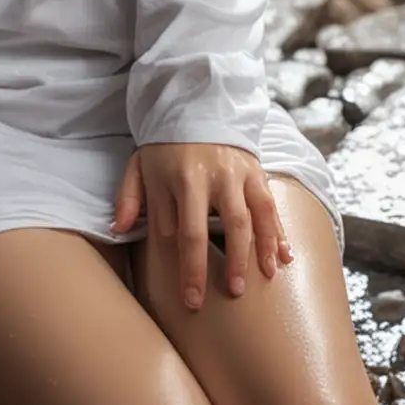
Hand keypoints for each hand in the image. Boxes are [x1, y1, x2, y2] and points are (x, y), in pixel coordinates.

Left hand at [110, 143, 292, 307]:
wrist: (195, 104)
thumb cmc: (164, 146)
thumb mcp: (139, 165)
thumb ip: (129, 197)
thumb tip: (119, 229)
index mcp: (182, 178)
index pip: (187, 233)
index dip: (190, 270)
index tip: (192, 300)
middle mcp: (215, 175)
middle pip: (229, 226)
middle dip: (232, 264)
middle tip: (233, 294)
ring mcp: (238, 172)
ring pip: (256, 215)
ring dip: (262, 249)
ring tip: (265, 278)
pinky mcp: (256, 170)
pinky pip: (270, 204)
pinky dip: (280, 231)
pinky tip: (286, 255)